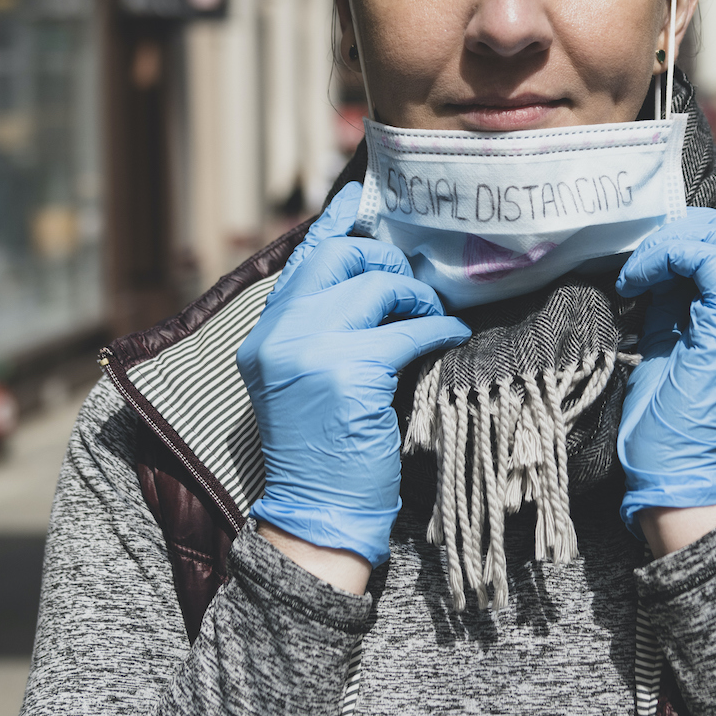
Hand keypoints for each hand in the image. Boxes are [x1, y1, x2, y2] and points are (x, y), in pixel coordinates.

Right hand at [239, 183, 469, 579]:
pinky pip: (409, 330)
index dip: (333, 224)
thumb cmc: (321, 451)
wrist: (315, 514)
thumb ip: (320, 329)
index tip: (358, 201)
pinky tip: (451, 336)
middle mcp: (279, 334)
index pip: (301, 259)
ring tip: (431, 317)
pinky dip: (438, 329)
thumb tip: (373, 280)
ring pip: (376, 286)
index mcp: (264, 334)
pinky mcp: (349, 372)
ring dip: (416, 297)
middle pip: (340, 257)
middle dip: (385, 262)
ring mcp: (310, 350)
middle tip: (412, 288)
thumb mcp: (302, 379)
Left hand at [613, 208, 715, 549]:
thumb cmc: (665, 422)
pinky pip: (708, 260)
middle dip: (678, 231)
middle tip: (640, 262)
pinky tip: (636, 283)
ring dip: (669, 243)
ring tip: (637, 273)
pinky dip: (666, 257)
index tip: (640, 263)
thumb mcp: (666, 342)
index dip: (683, 236)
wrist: (676, 474)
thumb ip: (670, 302)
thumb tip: (651, 263)